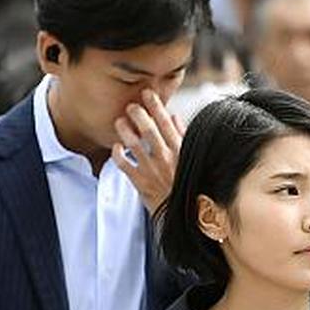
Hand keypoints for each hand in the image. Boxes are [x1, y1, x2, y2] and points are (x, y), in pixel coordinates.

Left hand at [113, 90, 184, 208]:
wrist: (188, 216)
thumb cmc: (191, 185)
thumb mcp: (192, 158)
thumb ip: (183, 136)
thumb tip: (174, 117)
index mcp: (180, 150)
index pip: (166, 122)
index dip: (156, 106)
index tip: (148, 93)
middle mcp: (166, 158)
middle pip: (148, 129)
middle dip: (138, 114)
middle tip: (130, 106)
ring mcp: (152, 170)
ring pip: (134, 144)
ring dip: (125, 130)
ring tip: (119, 122)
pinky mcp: (141, 183)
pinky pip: (125, 165)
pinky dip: (118, 154)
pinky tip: (116, 147)